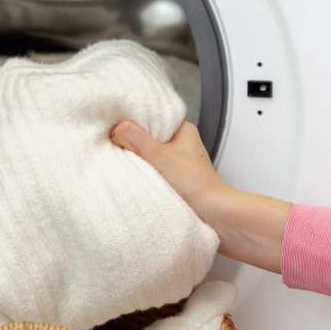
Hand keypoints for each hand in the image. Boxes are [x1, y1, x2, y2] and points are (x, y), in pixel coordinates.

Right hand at [110, 121, 228, 217]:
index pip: (152, 117)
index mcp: (182, 130)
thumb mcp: (159, 155)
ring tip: (129, 163)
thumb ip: (136, 138)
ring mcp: (177, 160)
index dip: (134, 122)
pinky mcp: (174, 176)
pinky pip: (153, 168)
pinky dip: (144, 171)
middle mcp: (181, 142)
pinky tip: (137, 176)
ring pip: (149, 153)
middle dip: (134, 142)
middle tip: (121, 148)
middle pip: (148, 135)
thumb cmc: (194, 183)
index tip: (119, 130)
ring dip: (139, 159)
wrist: (211, 212)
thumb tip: (119, 127)